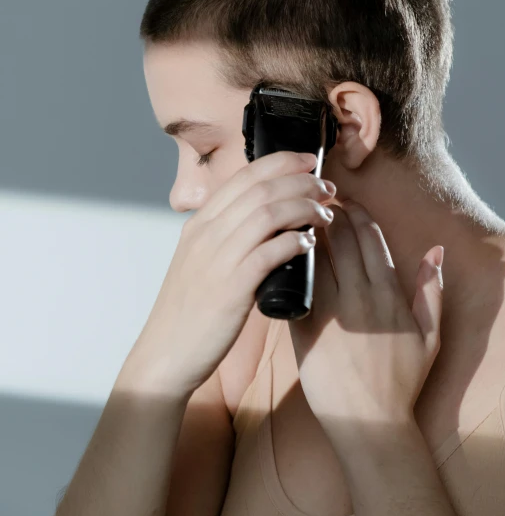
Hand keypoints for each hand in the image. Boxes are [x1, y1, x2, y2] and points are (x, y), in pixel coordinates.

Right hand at [131, 152, 334, 398]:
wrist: (165, 354)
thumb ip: (226, 238)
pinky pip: (269, 252)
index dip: (282, 162)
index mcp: (200, 223)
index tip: (309, 162)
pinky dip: (294, 241)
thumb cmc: (189, 311)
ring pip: (268, 213)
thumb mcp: (199, 261)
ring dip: (304, 208)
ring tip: (326, 214)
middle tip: (327, 188)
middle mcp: (206, 233)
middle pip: (261, 188)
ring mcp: (217, 259)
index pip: (244, 176)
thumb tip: (265, 221)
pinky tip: (309, 243)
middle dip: (301, 181)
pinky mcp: (231, 288)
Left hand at [288, 199, 443, 438]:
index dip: (356, 213)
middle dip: (329, 213)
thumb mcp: (430, 336)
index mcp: (389, 294)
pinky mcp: (306, 328)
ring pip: (317, 257)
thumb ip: (431, 290)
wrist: (369, 421)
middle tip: (317, 201)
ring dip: (308, 233)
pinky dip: (291, 265)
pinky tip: (283, 251)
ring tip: (298, 218)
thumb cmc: (400, 380)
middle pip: (342, 239)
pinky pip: (297, 285)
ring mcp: (331, 312)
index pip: (371, 237)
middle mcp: (360, 297)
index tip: (344, 201)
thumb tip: (435, 251)